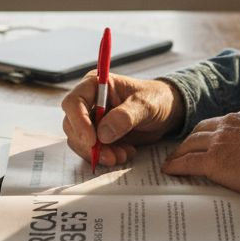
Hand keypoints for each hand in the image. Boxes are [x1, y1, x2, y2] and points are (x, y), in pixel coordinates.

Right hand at [61, 73, 184, 165]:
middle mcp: (89, 102)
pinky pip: (92, 150)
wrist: (168, 112)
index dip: (78, 122)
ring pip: (80, 141)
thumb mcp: (146, 104)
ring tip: (123, 155)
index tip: (92, 140)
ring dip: (99, 153)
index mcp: (96, 84)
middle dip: (90, 145)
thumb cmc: (156, 99)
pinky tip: (125, 153)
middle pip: (72, 125)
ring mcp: (92, 120)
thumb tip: (103, 133)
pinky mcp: (99, 136)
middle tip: (111, 156)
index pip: (74, 102)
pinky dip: (105, 156)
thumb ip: (126, 116)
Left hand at [161, 106, 239, 195]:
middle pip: (203, 128)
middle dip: (193, 138)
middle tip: (185, 147)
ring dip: (181, 151)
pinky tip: (170, 169)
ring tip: (173, 159)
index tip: (210, 136)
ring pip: (192, 143)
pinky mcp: (213, 160)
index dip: (214, 130)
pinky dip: (177, 165)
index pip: (225, 121)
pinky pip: (188, 162)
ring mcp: (220, 141)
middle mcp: (231, 123)